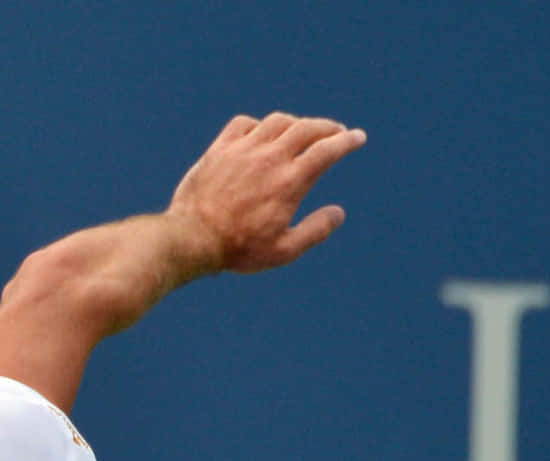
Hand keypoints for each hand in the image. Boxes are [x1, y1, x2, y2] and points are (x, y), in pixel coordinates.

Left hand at [167, 112, 366, 279]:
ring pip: (278, 121)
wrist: (191, 238)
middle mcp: (269, 158)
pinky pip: (243, 124)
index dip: (347, 141)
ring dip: (296, 123)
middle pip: (307, 128)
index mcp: (290, 181)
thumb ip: (315, 231)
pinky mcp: (220, 149)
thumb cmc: (238, 250)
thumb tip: (338, 213)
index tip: (358, 138)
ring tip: (302, 133)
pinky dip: (259, 124)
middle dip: (328, 127)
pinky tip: (261, 134)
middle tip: (336, 133)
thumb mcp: (283, 251)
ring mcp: (243, 149)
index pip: (327, 149)